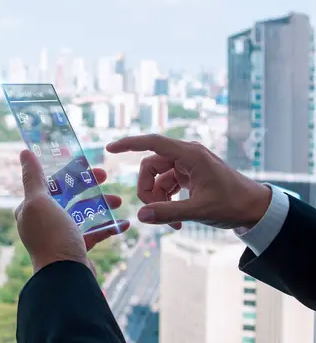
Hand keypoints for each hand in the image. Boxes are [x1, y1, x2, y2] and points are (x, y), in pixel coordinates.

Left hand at [15, 150, 129, 272]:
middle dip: (88, 185)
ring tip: (119, 201)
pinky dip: (108, 227)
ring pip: (82, 213)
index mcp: (31, 208)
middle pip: (68, 195)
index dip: (69, 171)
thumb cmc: (51, 237)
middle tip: (105, 176)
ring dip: (101, 204)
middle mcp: (43, 221)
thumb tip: (24, 152)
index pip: (50, 182)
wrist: (65, 278)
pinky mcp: (75, 249)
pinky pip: (93, 233)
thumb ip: (33, 177)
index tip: (87, 163)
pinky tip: (124, 223)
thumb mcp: (39, 202)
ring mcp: (60, 235)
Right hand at [106, 134, 271, 229]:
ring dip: (158, 199)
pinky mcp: (189, 176)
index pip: (152, 143)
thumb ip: (168, 212)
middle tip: (153, 211)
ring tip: (171, 222)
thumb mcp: (199, 210)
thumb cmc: (233, 205)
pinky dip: (166, 201)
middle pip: (150, 166)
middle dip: (147, 190)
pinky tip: (176, 220)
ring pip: (156, 178)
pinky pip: (166, 185)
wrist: (256, 209)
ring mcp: (187, 166)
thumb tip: (140, 216)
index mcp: (190, 155)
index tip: (110, 149)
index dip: (129, 144)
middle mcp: (186, 156)